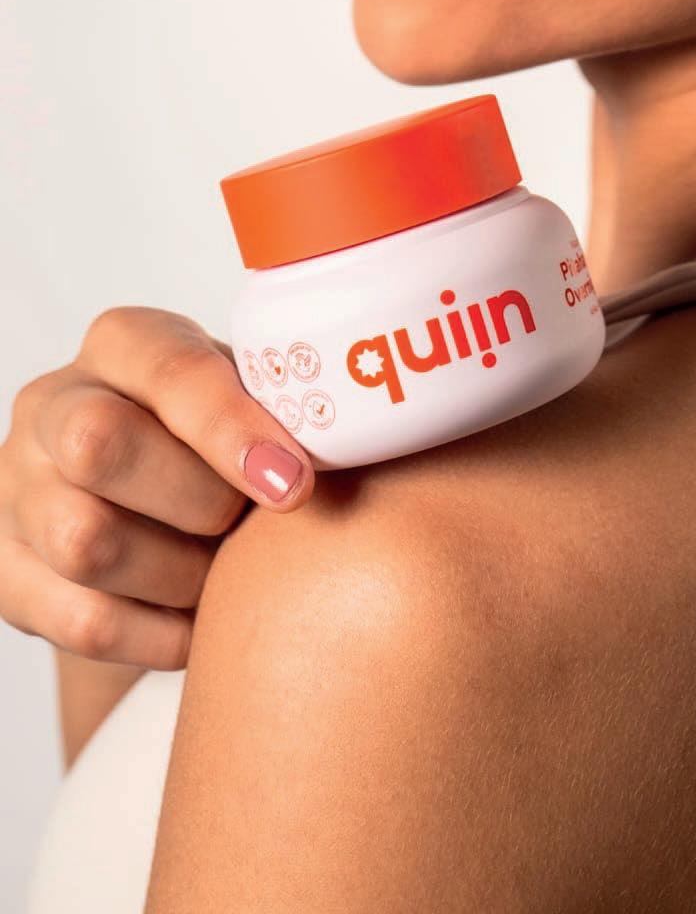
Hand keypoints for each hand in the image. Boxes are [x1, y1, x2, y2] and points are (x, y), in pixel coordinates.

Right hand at [0, 306, 315, 668]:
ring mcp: (17, 488)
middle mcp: (53, 404)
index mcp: (125, 343)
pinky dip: (160, 632)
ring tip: (223, 571)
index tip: (295, 483)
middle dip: (196, 499)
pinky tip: (199, 619)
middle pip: (98, 445)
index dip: (231, 429)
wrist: (163, 512)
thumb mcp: (261, 402)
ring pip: (86, 540)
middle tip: (245, 524)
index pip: (167, 371)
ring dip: (180, 572)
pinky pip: (83, 619)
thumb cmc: (232, 447)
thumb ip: (298, 407)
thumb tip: (379, 431)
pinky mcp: (5, 572)